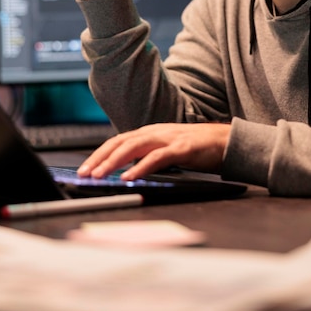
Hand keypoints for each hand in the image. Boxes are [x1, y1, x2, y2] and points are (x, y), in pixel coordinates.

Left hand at [77, 123, 230, 179]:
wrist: (227, 141)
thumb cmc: (197, 148)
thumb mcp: (167, 150)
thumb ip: (148, 155)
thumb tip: (126, 170)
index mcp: (150, 133)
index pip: (118, 141)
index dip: (99, 154)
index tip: (84, 168)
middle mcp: (156, 132)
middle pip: (120, 142)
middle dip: (99, 158)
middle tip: (83, 174)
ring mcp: (169, 138)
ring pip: (134, 147)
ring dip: (113, 162)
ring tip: (99, 175)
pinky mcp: (183, 148)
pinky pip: (157, 157)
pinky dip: (140, 167)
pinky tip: (129, 177)